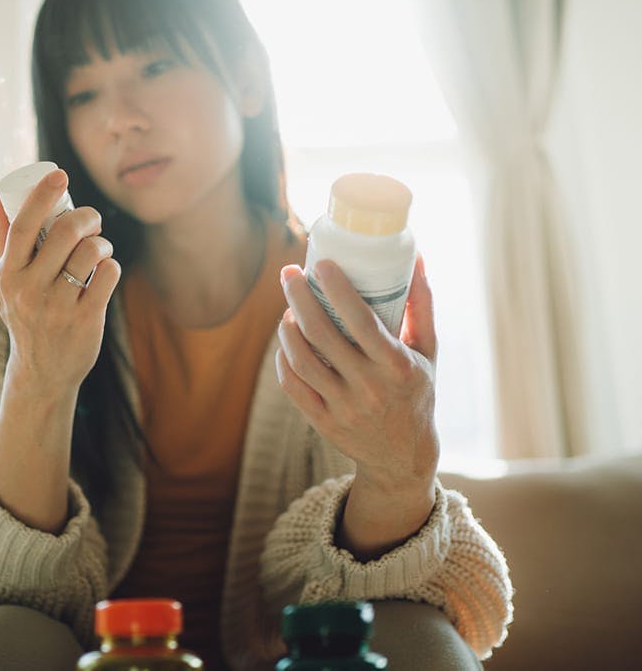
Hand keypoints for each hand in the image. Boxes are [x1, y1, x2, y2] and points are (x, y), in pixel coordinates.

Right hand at [0, 168, 120, 392]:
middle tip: (92, 220)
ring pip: (90, 252)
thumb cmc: (26, 315)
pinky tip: (106, 269)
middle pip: (64, 233)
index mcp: (8, 275)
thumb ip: (3, 240)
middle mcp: (30, 290)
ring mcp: (58, 306)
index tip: (60, 175)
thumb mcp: (8, 282)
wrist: (43, 371)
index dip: (42, 196)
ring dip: (101, 242)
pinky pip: (108, 275)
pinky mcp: (85, 319)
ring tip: (100, 247)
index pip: (24, 226)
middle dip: (86, 217)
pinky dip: (112, 265)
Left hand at [275, 255, 438, 557]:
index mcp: (398, 366)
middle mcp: (370, 388)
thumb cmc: (416, 391)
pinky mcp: (323, 423)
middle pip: (322, 335)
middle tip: (289, 274)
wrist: (403, 457)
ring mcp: (344, 408)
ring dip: (288, 329)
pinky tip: (287, 340)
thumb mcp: (428, 352)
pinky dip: (284, 359)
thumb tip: (414, 257)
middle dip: (300, 298)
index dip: (338, 290)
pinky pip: (293, 385)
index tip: (321, 264)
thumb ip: (421, 305)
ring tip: (288, 308)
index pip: (362, 322)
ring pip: (302, 360)